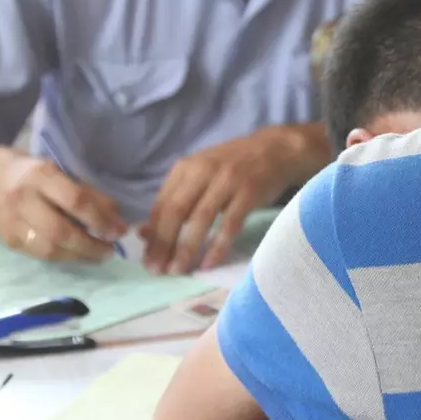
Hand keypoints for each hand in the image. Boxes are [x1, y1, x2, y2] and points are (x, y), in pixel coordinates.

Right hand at [0, 155, 126, 261]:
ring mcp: (11, 222)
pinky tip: (79, 254)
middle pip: (60, 230)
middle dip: (91, 245)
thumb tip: (117, 221)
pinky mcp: (8, 240)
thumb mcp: (65, 173)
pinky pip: (40, 255)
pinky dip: (65, 257)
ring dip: (80, 256)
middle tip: (111, 250)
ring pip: (49, 249)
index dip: (100, 219)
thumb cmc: (40, 176)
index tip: (119, 231)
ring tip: (99, 255)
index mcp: (41, 175)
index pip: (75, 200)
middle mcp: (22, 199)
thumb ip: (91, 194)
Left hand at [142, 125, 319, 274]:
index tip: (147, 260)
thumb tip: (144, 233)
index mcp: (186, 167)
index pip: (162, 204)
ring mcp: (227, 180)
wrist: (276, 149)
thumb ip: (175, 199)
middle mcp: (203, 171)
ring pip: (200, 219)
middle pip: (176, 211)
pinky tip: (209, 263)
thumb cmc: (234, 166)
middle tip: (157, 270)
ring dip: (187, 248)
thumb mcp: (200, 175)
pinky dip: (218, 245)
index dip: (153, 235)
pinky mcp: (249, 192)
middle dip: (164, 244)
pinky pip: (229, 224)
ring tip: (179, 270)